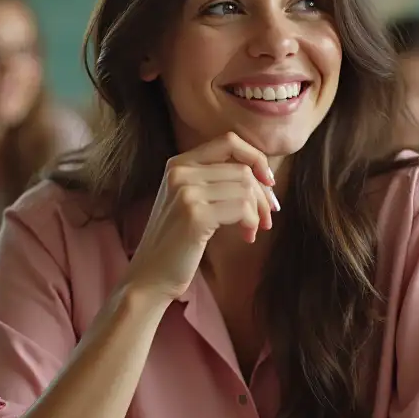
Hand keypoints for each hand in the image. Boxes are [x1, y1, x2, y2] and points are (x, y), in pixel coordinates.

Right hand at [123, 132, 278, 301]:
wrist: (150, 276)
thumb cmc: (178, 243)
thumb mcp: (191, 202)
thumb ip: (215, 181)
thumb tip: (263, 176)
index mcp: (178, 164)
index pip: (229, 141)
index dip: (256, 158)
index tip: (267, 183)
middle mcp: (179, 171)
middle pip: (243, 169)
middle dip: (263, 195)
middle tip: (267, 219)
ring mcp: (186, 191)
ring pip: (246, 188)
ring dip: (258, 212)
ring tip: (252, 230)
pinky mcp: (195, 214)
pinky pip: (242, 207)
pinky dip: (251, 222)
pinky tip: (246, 237)